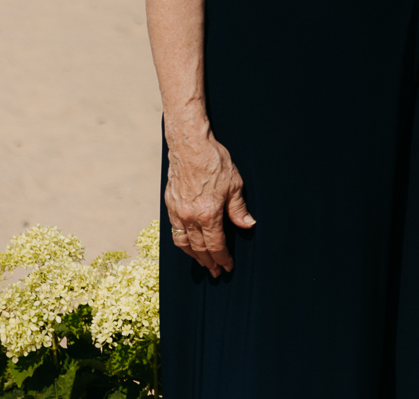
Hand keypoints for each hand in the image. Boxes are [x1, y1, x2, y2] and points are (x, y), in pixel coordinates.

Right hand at [163, 133, 254, 275]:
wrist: (190, 146)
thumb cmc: (214, 161)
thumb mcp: (235, 184)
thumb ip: (238, 209)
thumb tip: (248, 225)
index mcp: (208, 214)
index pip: (216, 245)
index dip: (223, 258)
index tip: (228, 266)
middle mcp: (190, 217)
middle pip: (199, 248)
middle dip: (209, 262)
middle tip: (216, 272)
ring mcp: (177, 212)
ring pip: (183, 243)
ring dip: (193, 256)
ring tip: (202, 263)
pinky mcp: (169, 205)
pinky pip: (175, 231)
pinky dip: (182, 242)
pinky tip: (188, 244)